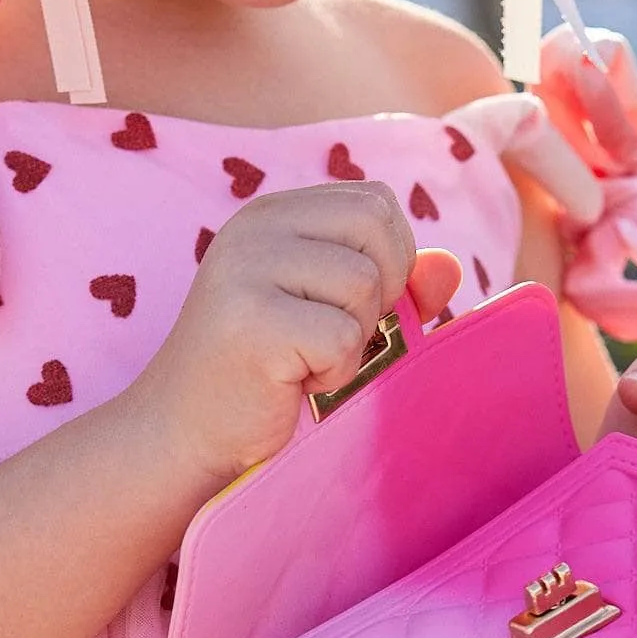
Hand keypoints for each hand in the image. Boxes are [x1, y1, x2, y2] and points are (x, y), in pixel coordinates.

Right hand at [129, 178, 461, 494]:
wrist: (185, 435)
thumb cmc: (265, 376)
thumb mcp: (333, 316)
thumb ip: (393, 287)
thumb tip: (450, 267)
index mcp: (274, 213)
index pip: (375, 202)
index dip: (390, 258)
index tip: (352, 306)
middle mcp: (255, 227)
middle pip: (377, 226)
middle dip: (381, 290)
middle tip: (335, 334)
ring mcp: (247, 269)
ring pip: (363, 284)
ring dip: (352, 339)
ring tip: (304, 361)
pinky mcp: (250, 320)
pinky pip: (342, 336)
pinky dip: (333, 372)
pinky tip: (292, 382)